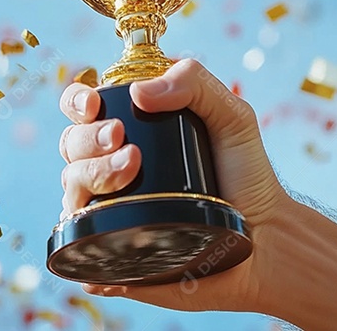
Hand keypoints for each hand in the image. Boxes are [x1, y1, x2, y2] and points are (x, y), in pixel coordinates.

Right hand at [57, 58, 290, 312]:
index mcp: (132, 130)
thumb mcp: (232, 115)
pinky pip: (77, 245)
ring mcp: (110, 211)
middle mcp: (111, 168)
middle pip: (71, 145)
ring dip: (90, 173)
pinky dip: (77, 237)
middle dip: (88, 138)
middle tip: (123, 139)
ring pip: (71, 188)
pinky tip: (102, 229)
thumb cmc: (247, 173)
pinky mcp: (113, 253)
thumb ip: (195, 84)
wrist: (265, 238)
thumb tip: (139, 91)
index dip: (76, 101)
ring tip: (131, 169)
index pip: (82, 108)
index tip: (95, 106)